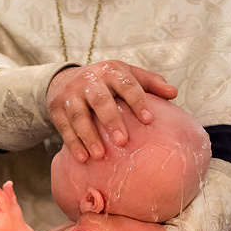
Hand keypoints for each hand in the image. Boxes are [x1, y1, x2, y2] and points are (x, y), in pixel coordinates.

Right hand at [46, 61, 176, 161]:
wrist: (64, 79)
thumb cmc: (106, 82)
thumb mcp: (127, 75)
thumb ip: (151, 83)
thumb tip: (173, 94)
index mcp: (111, 71)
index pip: (126, 84)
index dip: (137, 101)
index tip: (148, 120)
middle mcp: (90, 81)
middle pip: (101, 100)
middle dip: (111, 120)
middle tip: (123, 141)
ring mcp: (71, 95)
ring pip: (79, 115)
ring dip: (88, 135)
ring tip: (99, 155)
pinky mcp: (57, 108)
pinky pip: (64, 127)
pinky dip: (73, 143)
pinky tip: (83, 158)